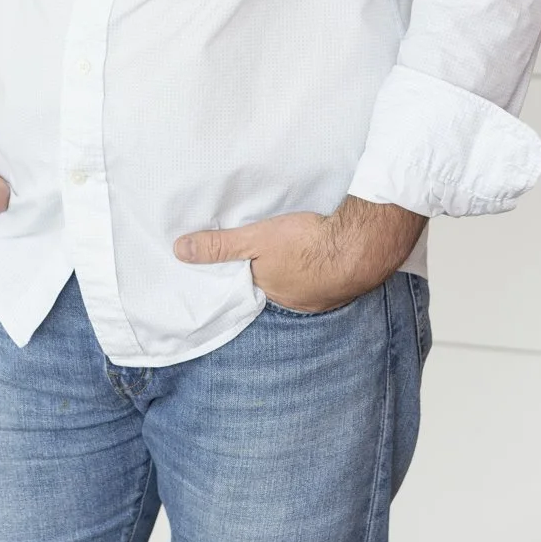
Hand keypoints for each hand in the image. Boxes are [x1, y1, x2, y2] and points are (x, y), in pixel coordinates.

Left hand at [172, 196, 426, 312]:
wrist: (360, 245)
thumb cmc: (305, 243)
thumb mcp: (255, 240)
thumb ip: (220, 246)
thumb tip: (180, 251)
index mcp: (271, 292)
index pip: (249, 284)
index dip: (243, 270)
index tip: (240, 258)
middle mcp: (296, 301)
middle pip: (275, 283)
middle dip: (270, 269)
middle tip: (267, 248)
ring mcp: (323, 296)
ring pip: (301, 281)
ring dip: (297, 267)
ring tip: (293, 246)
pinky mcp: (344, 284)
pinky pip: (325, 276)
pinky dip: (320, 265)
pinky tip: (321, 250)